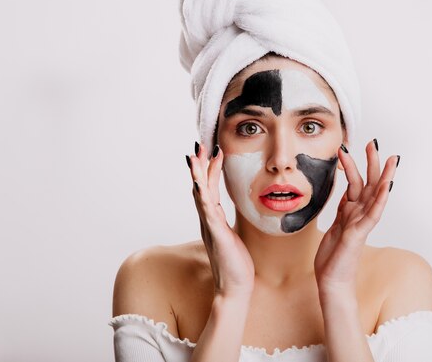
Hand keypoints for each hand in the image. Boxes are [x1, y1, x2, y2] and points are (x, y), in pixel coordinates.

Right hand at [187, 142, 254, 297]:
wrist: (234, 288)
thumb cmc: (236, 264)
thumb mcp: (232, 237)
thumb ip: (227, 224)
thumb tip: (229, 215)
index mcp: (213, 219)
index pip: (209, 189)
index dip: (208, 170)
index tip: (211, 151)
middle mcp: (207, 220)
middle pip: (200, 186)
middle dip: (199, 165)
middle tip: (198, 144)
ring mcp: (209, 226)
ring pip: (200, 194)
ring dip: (197, 174)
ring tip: (195, 155)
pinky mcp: (216, 233)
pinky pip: (207, 210)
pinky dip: (202, 195)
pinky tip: (199, 182)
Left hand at [314, 140, 397, 295]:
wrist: (331, 282)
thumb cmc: (333, 257)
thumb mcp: (335, 226)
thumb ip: (343, 210)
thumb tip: (347, 193)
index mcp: (352, 212)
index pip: (357, 184)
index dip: (356, 166)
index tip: (353, 147)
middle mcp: (360, 216)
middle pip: (369, 184)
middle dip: (372, 163)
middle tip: (374, 143)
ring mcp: (361, 224)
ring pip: (375, 196)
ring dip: (383, 177)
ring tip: (392, 160)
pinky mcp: (359, 235)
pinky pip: (372, 215)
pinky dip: (380, 200)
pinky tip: (385, 187)